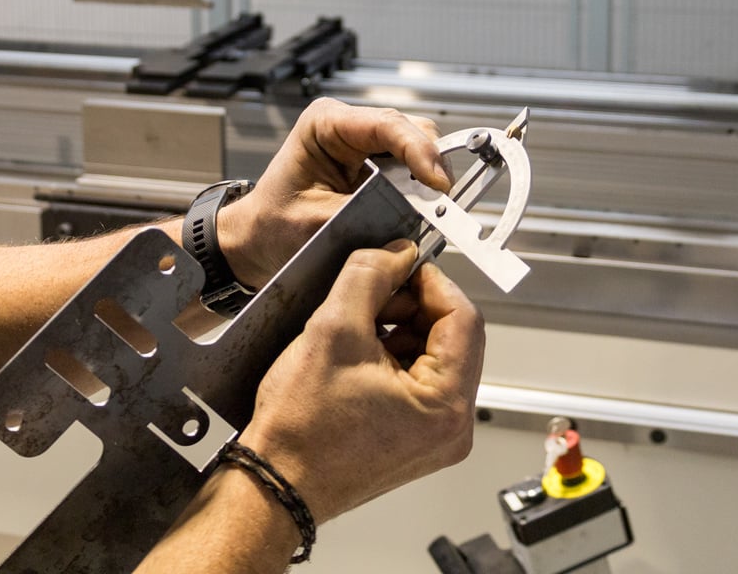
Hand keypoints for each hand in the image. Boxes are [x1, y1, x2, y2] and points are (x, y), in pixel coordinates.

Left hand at [222, 98, 449, 289]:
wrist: (258, 240)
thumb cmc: (272, 225)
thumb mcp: (316, 221)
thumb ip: (364, 211)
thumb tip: (410, 212)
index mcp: (324, 123)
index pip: (386, 124)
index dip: (419, 150)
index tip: (437, 181)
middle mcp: (346, 124)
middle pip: (409, 130)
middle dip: (429, 164)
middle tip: (442, 201)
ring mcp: (362, 141)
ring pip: (416, 145)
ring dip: (427, 175)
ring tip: (433, 206)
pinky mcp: (373, 162)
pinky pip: (409, 165)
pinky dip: (421, 184)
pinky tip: (423, 204)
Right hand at [237, 239, 484, 524]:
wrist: (274, 482)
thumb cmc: (301, 429)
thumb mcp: (334, 328)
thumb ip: (370, 276)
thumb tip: (396, 254)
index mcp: (446, 405)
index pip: (463, 317)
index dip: (430, 281)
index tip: (400, 265)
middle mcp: (452, 427)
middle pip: (452, 337)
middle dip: (412, 306)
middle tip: (374, 293)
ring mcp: (434, 437)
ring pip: (433, 356)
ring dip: (400, 328)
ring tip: (358, 324)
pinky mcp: (413, 440)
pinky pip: (418, 381)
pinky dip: (392, 356)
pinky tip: (358, 350)